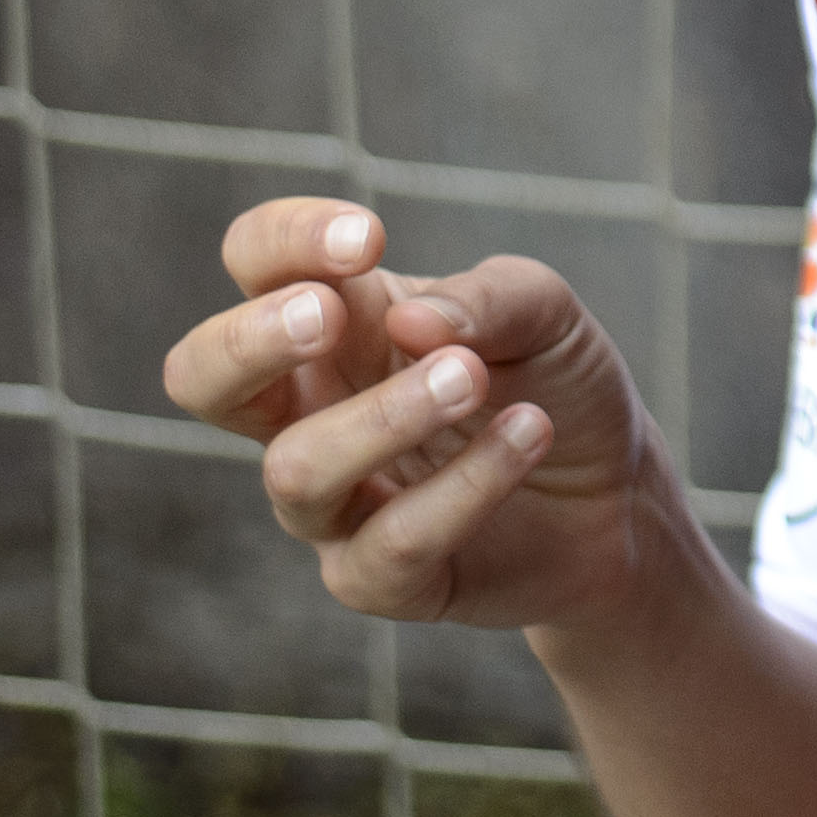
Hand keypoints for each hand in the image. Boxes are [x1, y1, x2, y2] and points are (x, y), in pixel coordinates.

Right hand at [160, 199, 660, 630]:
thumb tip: (410, 323)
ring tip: (471, 376)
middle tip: (328, 315)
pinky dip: (467, 483)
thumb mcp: (545, 313)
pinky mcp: (376, 578)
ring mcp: (332, 500)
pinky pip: (390, 542)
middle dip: (248, 340)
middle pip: (199, 375)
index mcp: (339, 321)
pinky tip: (528, 433)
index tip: (370, 239)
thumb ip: (487, 298)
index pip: (255, 260)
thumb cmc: (555, 385)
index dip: (285, 239)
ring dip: (386, 415)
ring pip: (296, 468)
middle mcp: (310, 407)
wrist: (617, 498)